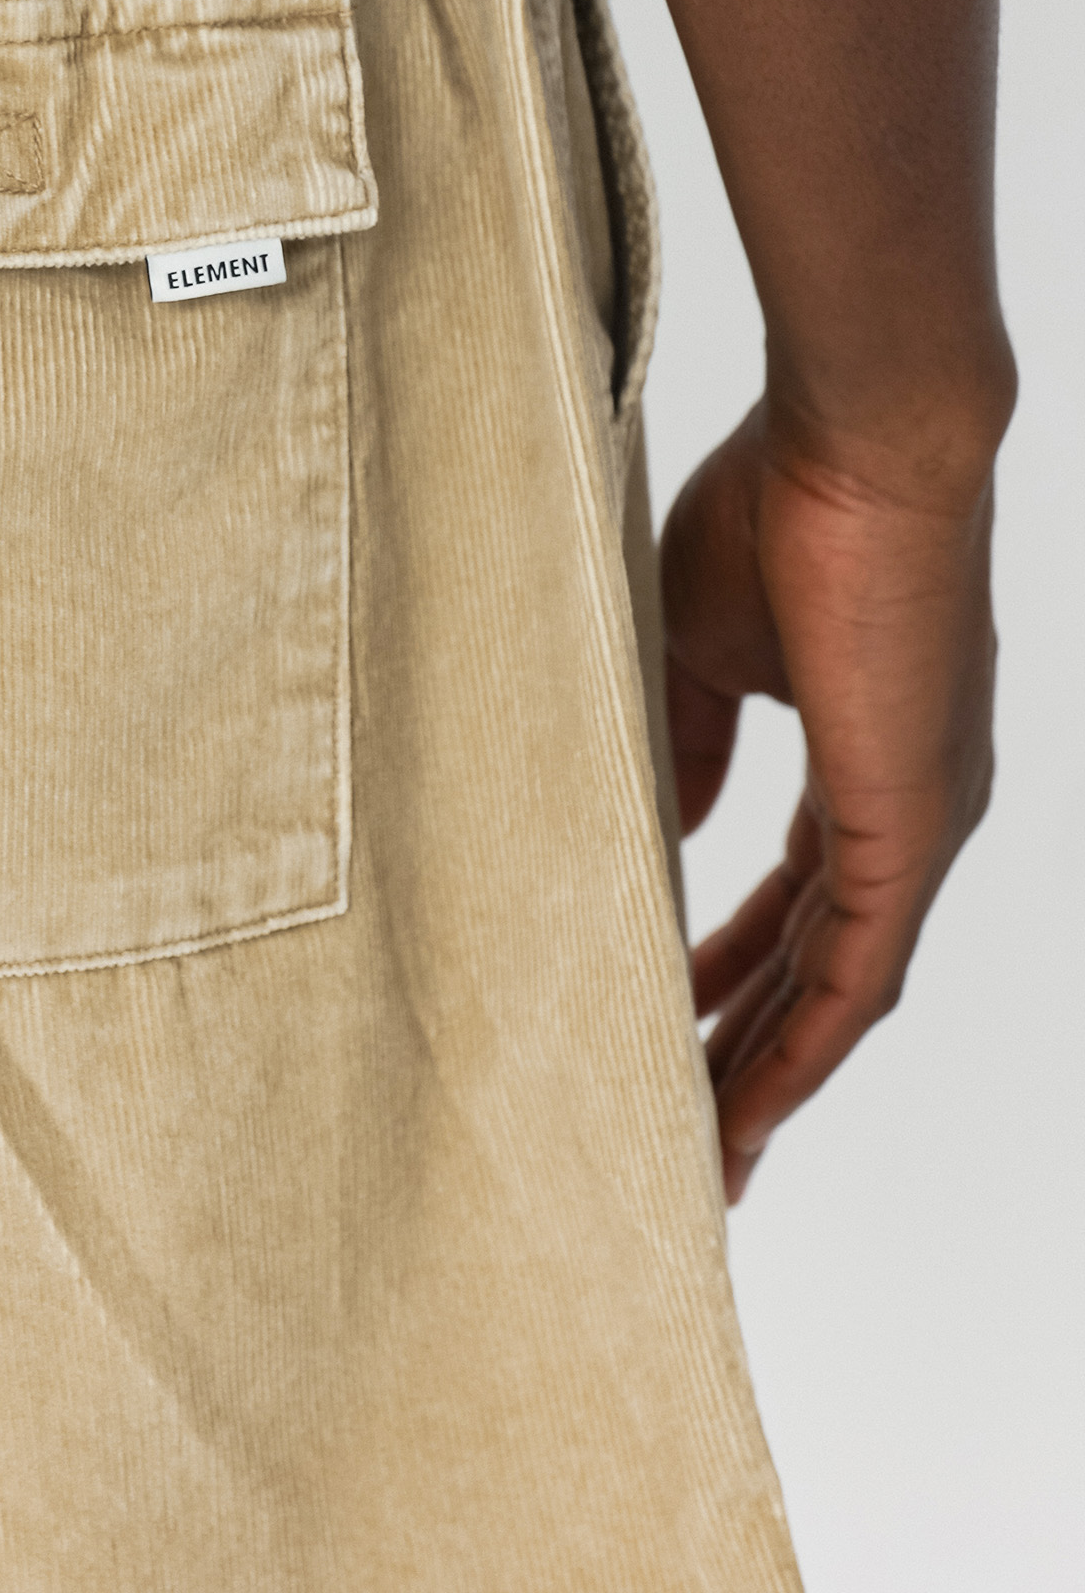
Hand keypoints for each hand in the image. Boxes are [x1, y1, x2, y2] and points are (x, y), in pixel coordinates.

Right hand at [660, 398, 1001, 1203]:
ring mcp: (920, 824)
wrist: (860, 439)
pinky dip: (802, 1046)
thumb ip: (692, 743)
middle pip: (822, 968)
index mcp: (867, 762)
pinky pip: (857, 973)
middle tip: (688, 1130)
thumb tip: (675, 825)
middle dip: (754, 1051)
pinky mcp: (911, 826)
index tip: (673, 1019)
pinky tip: (746, 1104)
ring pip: (844, 992)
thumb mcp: (703, 644)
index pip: (800, 901)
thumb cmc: (781, 504)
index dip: (738, 971)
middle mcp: (912, 810)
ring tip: (706, 1153)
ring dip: (774, 1075)